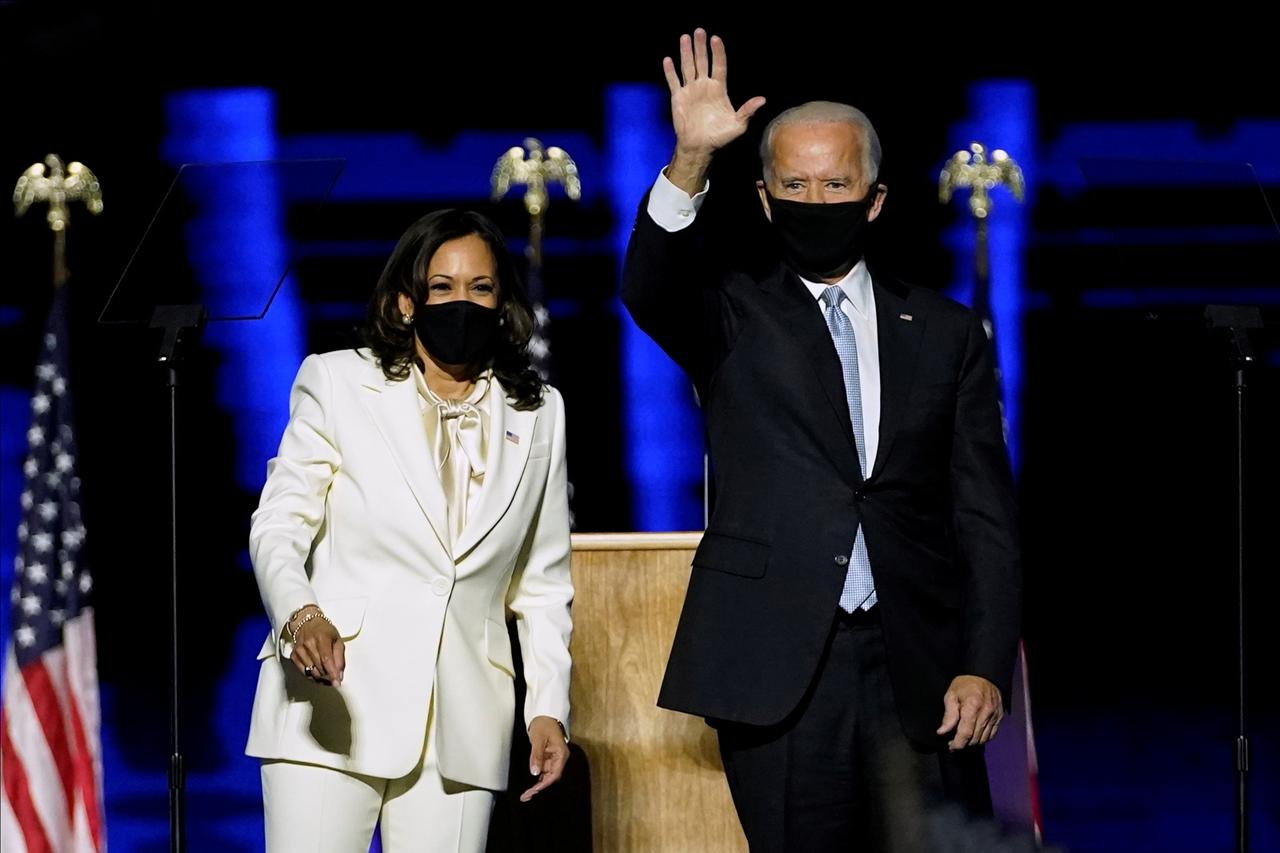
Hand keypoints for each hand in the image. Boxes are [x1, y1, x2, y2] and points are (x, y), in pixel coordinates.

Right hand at [287, 608, 344, 685]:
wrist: (307, 623)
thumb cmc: (324, 631)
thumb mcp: (337, 640)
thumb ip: (340, 658)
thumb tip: (340, 675)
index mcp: (322, 638)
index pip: (326, 659)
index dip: (332, 673)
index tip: (337, 683)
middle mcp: (309, 644)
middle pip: (319, 667)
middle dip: (328, 676)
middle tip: (334, 678)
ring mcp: (299, 650)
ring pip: (311, 672)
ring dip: (321, 677)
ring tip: (326, 675)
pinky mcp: (293, 656)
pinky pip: (303, 672)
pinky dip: (312, 676)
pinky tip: (317, 673)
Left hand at [520, 716, 568, 801]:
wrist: (543, 715)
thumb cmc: (543, 724)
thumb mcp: (538, 739)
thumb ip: (536, 756)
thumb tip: (534, 772)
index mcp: (561, 754)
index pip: (555, 773)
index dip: (545, 784)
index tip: (534, 790)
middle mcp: (559, 758)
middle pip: (551, 777)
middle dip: (539, 787)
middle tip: (526, 796)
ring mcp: (554, 758)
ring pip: (546, 776)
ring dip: (537, 785)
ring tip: (526, 794)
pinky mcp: (548, 758)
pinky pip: (543, 771)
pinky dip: (536, 778)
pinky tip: (530, 786)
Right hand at [661, 28, 764, 193]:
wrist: (699, 147)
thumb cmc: (720, 137)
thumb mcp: (738, 125)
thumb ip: (747, 111)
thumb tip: (762, 100)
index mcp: (719, 89)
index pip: (719, 65)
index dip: (717, 52)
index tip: (716, 39)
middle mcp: (704, 86)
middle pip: (702, 61)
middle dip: (701, 46)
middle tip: (699, 31)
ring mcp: (691, 90)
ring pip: (687, 67)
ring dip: (686, 52)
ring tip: (685, 37)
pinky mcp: (678, 98)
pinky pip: (674, 81)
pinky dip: (670, 71)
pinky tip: (668, 60)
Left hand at [936, 675, 1002, 749]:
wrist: (984, 675)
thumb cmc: (965, 684)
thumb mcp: (951, 695)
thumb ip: (948, 716)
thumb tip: (942, 732)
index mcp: (972, 707)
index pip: (965, 733)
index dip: (957, 744)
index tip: (950, 747)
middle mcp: (986, 713)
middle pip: (974, 738)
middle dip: (963, 744)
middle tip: (954, 743)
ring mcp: (994, 716)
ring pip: (983, 739)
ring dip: (972, 742)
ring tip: (963, 739)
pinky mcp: (999, 717)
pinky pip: (991, 734)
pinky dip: (982, 738)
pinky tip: (974, 735)